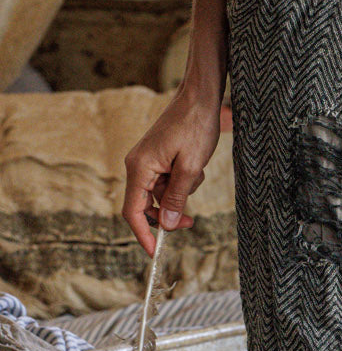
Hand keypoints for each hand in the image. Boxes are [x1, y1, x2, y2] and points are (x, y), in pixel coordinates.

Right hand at [122, 84, 222, 256]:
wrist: (200, 98)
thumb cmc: (195, 128)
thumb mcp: (190, 168)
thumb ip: (177, 198)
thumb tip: (168, 225)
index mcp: (139, 168)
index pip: (133, 211)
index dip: (143, 234)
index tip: (154, 252)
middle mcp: (138, 166)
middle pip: (147, 206)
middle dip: (169, 215)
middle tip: (191, 221)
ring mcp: (147, 162)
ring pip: (161, 195)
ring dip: (181, 193)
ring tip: (195, 172)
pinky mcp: (157, 158)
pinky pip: (168, 182)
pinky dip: (182, 181)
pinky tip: (193, 165)